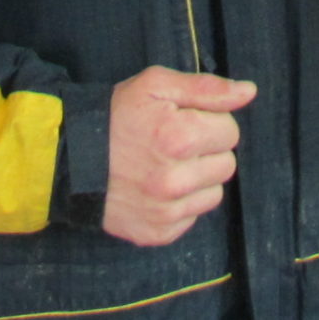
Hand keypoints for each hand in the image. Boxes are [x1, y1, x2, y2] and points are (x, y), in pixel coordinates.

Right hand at [102, 67, 253, 246]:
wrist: (69, 158)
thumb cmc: (115, 116)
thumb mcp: (155, 86)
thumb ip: (206, 88)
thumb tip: (248, 92)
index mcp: (179, 138)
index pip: (230, 131)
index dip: (209, 121)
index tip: (183, 121)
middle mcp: (175, 180)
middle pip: (227, 164)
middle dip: (207, 150)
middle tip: (175, 143)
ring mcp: (166, 211)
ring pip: (214, 193)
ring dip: (198, 179)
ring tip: (166, 166)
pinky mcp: (157, 233)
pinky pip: (192, 217)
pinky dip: (182, 203)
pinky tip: (156, 188)